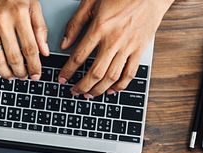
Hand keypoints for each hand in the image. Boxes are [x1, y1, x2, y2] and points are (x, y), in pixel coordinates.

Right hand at [0, 0, 49, 79]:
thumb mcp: (31, 2)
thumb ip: (39, 27)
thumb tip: (44, 51)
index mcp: (20, 13)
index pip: (30, 48)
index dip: (34, 66)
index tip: (36, 75)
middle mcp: (2, 20)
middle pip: (14, 57)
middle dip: (21, 72)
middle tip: (24, 77)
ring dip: (5, 72)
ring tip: (11, 76)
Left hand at [58, 0, 172, 97]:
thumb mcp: (92, 2)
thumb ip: (75, 23)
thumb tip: (63, 44)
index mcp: (99, 27)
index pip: (79, 57)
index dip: (68, 71)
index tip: (62, 79)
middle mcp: (114, 39)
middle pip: (95, 72)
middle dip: (82, 86)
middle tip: (74, 92)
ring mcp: (129, 46)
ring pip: (112, 76)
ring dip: (99, 89)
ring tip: (89, 94)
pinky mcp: (140, 49)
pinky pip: (130, 73)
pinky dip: (120, 85)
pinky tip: (111, 90)